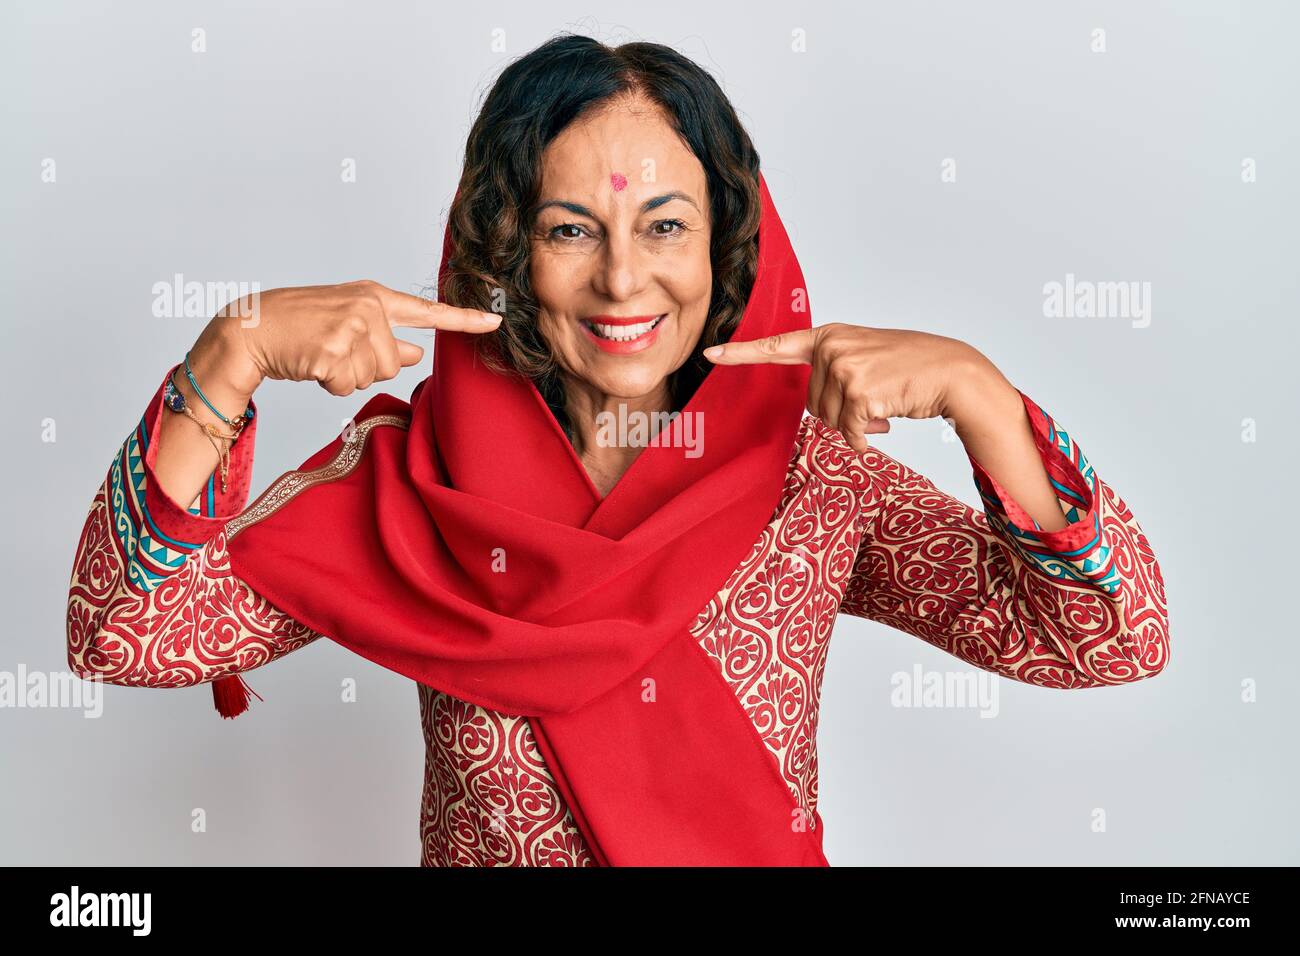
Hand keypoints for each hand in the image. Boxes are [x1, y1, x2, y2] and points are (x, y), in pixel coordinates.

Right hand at [199, 279, 500, 397]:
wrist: (251, 327)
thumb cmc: (299, 327)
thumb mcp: (348, 325)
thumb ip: (384, 338)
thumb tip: (415, 354)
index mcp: (374, 297)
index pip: (428, 311)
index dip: (464, 319)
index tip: (495, 321)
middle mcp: (368, 307)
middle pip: (393, 364)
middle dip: (364, 368)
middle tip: (332, 350)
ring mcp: (351, 326)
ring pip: (372, 376)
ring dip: (345, 376)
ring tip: (320, 354)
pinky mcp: (333, 349)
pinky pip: (346, 385)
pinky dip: (328, 383)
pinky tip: (310, 362)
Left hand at [703, 323, 991, 451]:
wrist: (953, 372)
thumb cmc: (912, 370)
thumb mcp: (866, 359)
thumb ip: (835, 374)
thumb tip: (817, 413)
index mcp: (829, 335)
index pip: (778, 346)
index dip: (741, 353)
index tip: (710, 354)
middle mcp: (831, 345)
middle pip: (811, 404)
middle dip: (840, 413)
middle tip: (874, 400)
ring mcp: (844, 365)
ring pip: (828, 420)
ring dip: (855, 425)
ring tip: (884, 405)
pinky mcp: (858, 389)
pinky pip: (848, 432)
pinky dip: (865, 437)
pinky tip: (886, 421)